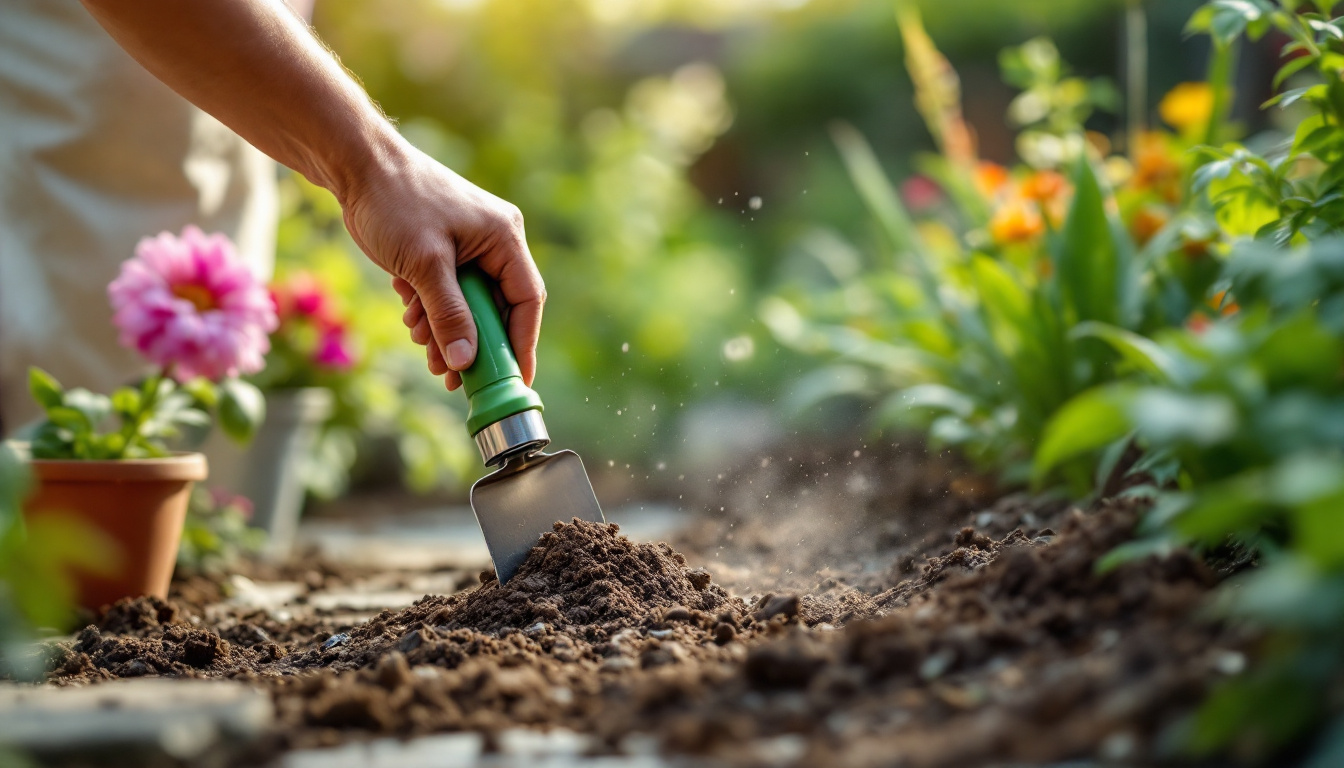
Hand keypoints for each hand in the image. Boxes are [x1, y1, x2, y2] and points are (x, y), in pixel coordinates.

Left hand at [338, 143, 544, 390]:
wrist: (354, 164)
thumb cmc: (394, 202)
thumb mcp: (424, 265)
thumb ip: (449, 315)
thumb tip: (465, 361)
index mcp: (503, 237)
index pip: (526, 299)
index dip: (522, 342)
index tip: (516, 379)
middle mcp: (493, 241)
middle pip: (495, 307)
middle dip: (472, 343)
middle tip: (455, 378)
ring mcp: (468, 245)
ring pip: (468, 304)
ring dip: (446, 330)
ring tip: (423, 349)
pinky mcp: (443, 250)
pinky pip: (447, 292)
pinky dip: (431, 310)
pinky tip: (411, 317)